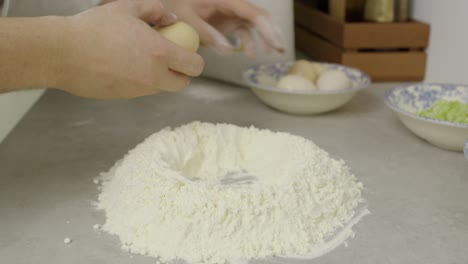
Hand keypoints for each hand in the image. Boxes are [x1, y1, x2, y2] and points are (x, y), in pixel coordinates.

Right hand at [56, 0, 203, 98]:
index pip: (194, 67)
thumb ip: (154, 10)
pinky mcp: (123, 98)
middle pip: (181, 84)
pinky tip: (122, 66)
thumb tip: (170, 18)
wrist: (63, 53)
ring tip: (139, 59)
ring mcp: (138, 91)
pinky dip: (139, 82)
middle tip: (168, 60)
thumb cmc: (94, 27)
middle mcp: (154, 76)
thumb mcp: (127, 7)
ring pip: (160, 89)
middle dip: (180, 74)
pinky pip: (140, 92)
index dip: (195, 61)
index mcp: (160, 53)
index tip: (188, 54)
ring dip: (159, 78)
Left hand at [161, 0, 284, 56]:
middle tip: (280, 50)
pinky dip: (251, 42)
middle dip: (272, 32)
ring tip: (272, 53)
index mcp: (225, 0)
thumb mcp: (188, 19)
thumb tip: (228, 50)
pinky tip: (251, 54)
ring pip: (256, 23)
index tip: (275, 43)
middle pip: (259, 16)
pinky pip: (245, 31)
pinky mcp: (229, 21)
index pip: (252, 13)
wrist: (172, 1)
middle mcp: (233, 4)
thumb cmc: (178, 5)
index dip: (266, 28)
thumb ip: (207, 33)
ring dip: (265, 38)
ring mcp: (232, 12)